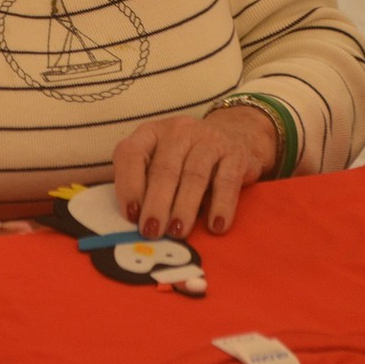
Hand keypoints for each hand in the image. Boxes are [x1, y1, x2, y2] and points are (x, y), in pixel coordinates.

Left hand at [112, 106, 276, 240]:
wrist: (235, 135)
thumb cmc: (186, 159)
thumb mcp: (160, 162)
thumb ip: (144, 185)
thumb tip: (135, 221)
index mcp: (150, 133)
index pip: (131, 153)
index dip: (128, 184)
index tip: (131, 215)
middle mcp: (178, 131)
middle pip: (164, 168)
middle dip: (156, 203)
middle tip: (151, 231)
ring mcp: (208, 139)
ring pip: (193, 175)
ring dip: (184, 207)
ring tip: (177, 232)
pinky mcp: (235, 153)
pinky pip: (227, 181)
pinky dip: (221, 205)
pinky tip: (216, 226)